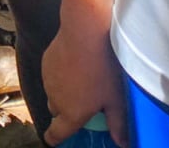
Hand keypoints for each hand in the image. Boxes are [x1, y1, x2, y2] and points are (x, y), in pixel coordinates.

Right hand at [42, 21, 129, 145]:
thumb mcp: (116, 98)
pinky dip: (60, 73)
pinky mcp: (46, 62)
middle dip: (66, 110)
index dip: (54, 138)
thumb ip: (118, 124)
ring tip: (83, 77)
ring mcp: (48, 80)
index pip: (55, 135)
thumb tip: (122, 142)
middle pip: (56, 112)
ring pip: (54, 92)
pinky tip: (77, 61)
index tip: (56, 138)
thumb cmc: (104, 68)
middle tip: (84, 100)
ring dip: (63, 91)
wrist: (86, 31)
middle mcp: (55, 100)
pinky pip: (51, 74)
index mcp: (71, 114)